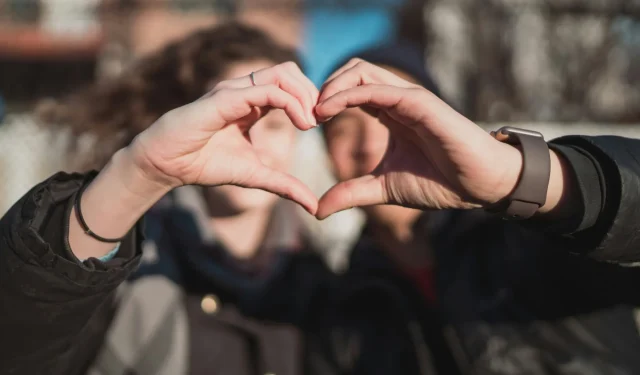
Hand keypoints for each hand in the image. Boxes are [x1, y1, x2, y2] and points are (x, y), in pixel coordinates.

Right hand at [130, 62, 319, 213]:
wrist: (167, 165)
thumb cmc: (204, 164)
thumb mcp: (255, 176)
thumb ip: (284, 185)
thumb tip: (313, 207)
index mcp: (252, 103)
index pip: (289, 85)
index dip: (310, 100)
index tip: (322, 124)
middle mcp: (244, 90)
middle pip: (290, 71)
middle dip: (312, 92)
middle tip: (322, 120)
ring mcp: (234, 90)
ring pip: (282, 73)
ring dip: (304, 95)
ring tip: (311, 122)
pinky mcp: (225, 98)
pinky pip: (266, 90)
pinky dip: (291, 103)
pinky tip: (301, 124)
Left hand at [314, 59, 525, 218]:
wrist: (478, 187)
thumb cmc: (439, 182)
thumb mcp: (383, 188)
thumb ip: (351, 193)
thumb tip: (317, 210)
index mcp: (389, 113)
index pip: (351, 89)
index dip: (325, 100)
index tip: (305, 123)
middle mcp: (397, 99)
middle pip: (353, 71)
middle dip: (324, 86)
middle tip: (306, 114)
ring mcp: (409, 98)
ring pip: (362, 71)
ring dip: (332, 86)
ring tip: (314, 111)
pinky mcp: (420, 103)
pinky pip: (378, 89)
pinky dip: (348, 94)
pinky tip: (328, 111)